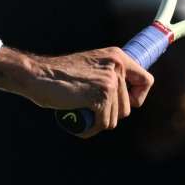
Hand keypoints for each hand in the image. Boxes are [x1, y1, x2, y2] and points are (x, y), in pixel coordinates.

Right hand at [0, 46, 153, 137]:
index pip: (146, 81)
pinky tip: (80, 120)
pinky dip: (91, 128)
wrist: (37, 75)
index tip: (124, 103)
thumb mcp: (91, 67)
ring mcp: (110, 81)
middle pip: (128, 107)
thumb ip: (108, 75)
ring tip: (81, 111)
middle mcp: (117, 66)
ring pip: (116, 118)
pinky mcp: (101, 96)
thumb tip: (126, 98)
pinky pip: (104, 123)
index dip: (138, 97)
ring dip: (99, 121)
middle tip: (89, 107)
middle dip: (110, 114)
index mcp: (117, 56)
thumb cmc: (59, 76)